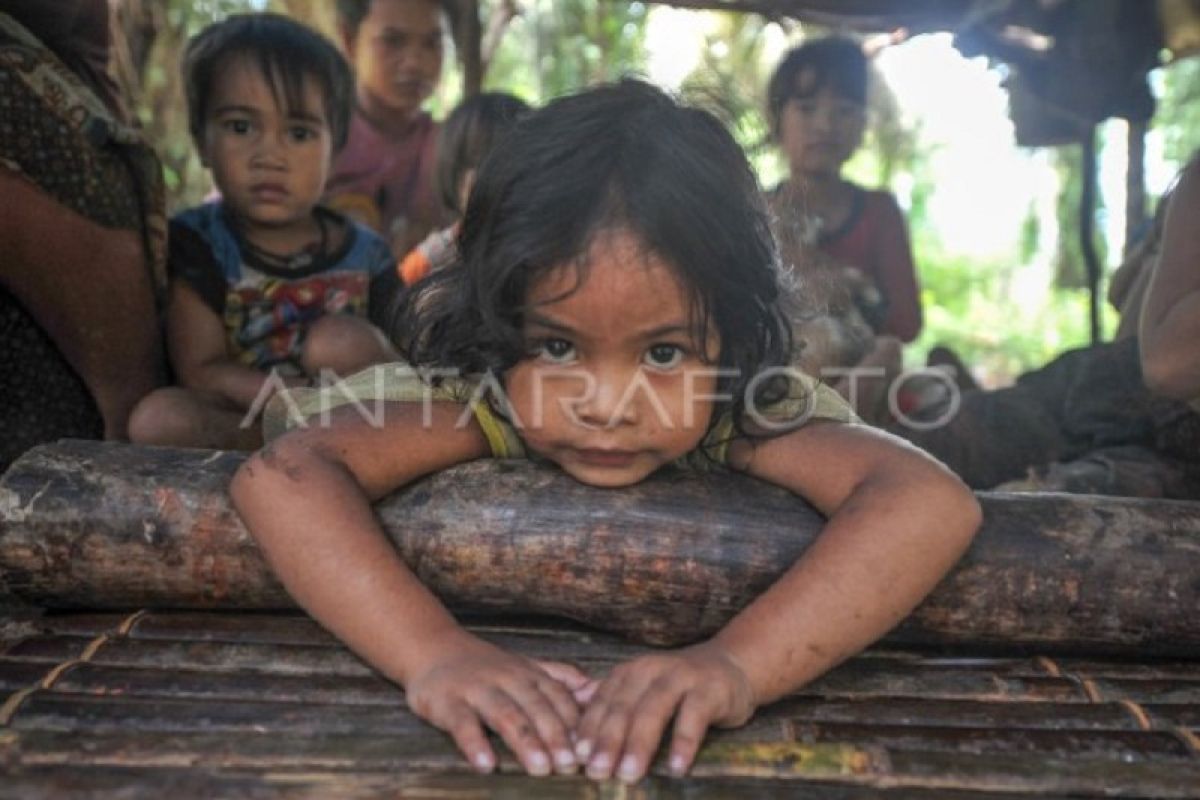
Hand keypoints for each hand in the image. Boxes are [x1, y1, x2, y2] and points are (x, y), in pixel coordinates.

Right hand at [404, 629, 589, 775]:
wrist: (434, 648)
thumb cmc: (487, 667)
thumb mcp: (526, 667)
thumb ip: (561, 678)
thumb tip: (599, 690)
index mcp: (528, 674)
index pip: (557, 697)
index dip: (574, 722)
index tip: (590, 749)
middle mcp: (506, 678)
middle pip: (534, 706)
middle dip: (554, 735)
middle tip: (570, 765)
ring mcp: (475, 689)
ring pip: (504, 714)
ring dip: (524, 741)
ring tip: (540, 768)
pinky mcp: (446, 701)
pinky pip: (461, 723)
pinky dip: (474, 743)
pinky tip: (486, 765)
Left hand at [573, 641, 755, 782]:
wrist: (731, 664)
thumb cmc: (679, 687)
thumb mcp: (643, 690)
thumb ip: (613, 707)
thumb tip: (572, 737)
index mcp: (630, 672)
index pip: (603, 702)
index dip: (588, 730)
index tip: (576, 759)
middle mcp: (651, 670)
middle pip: (624, 707)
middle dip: (608, 742)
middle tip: (597, 772)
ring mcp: (681, 677)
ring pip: (654, 710)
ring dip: (639, 744)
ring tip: (629, 774)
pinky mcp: (710, 689)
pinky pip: (694, 716)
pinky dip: (683, 742)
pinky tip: (676, 767)